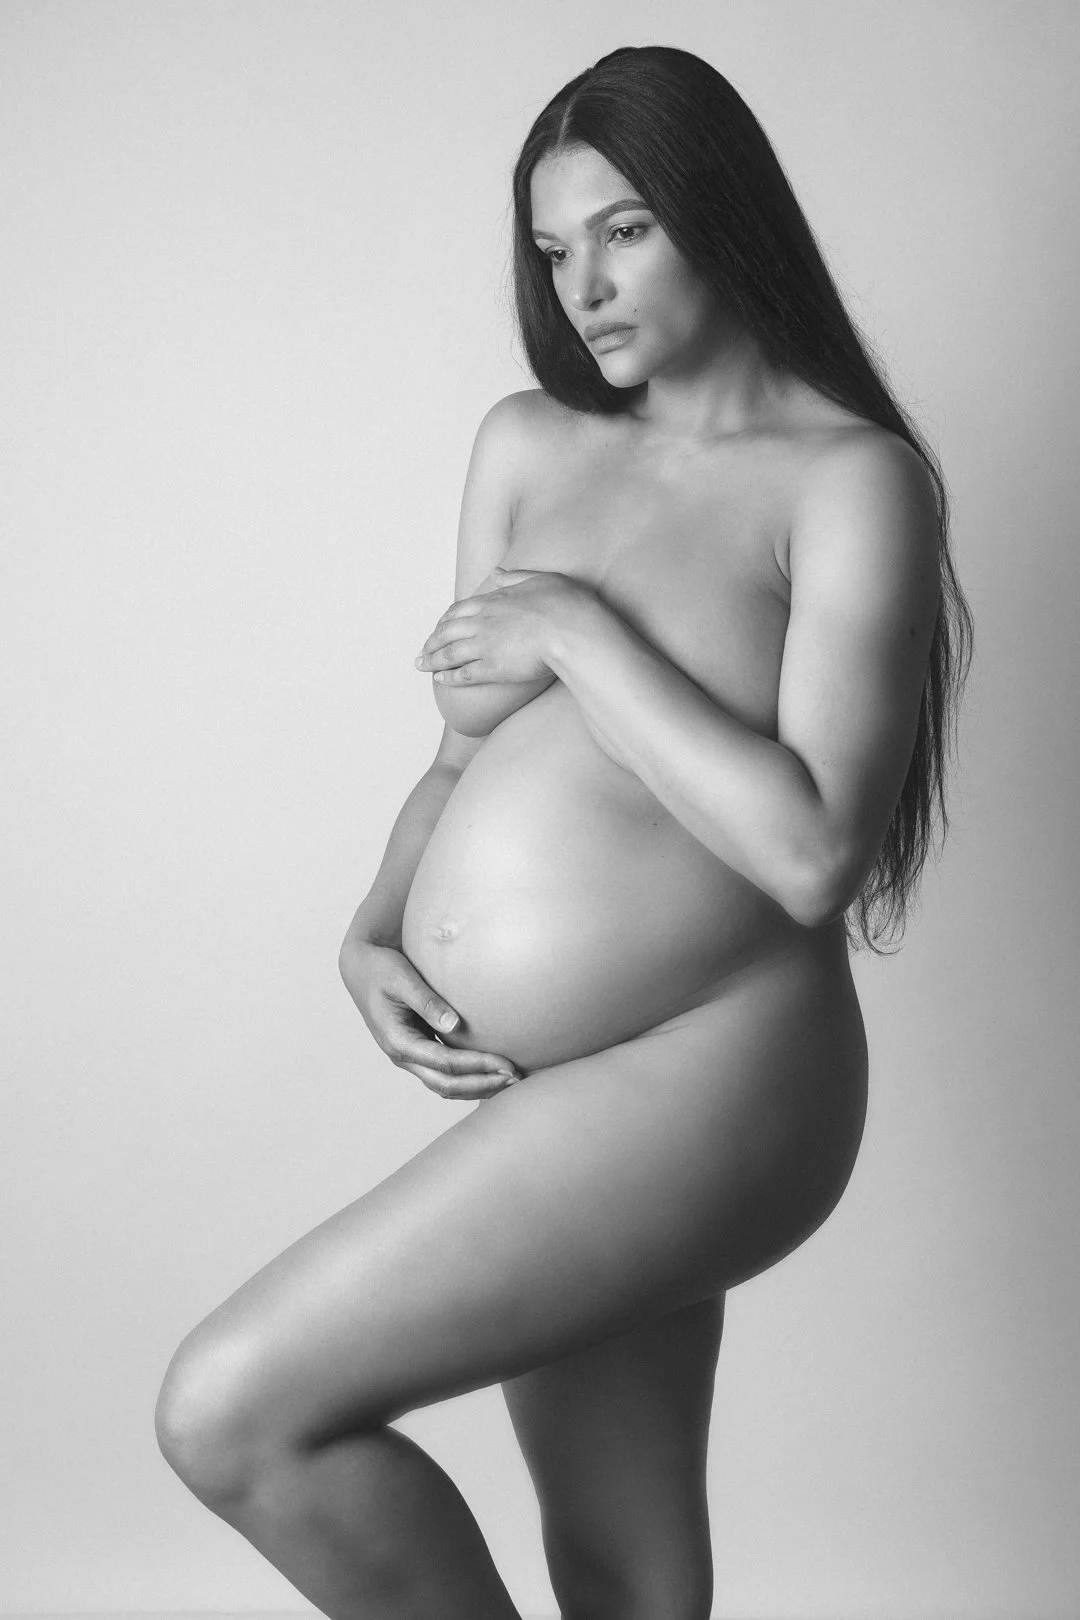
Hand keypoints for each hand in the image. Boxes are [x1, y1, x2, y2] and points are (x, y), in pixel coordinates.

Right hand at [338, 935, 522, 1099]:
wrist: (361, 968)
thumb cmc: (381, 968)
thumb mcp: (401, 979)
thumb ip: (426, 1001)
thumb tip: (454, 1024)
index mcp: (398, 1041)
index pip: (445, 1063)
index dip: (478, 1067)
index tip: (507, 1065)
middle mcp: (402, 1056)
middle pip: (446, 1084)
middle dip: (482, 1085)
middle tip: (515, 1078)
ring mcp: (409, 1057)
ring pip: (444, 1085)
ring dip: (476, 1087)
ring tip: (508, 1081)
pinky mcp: (417, 1051)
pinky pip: (443, 1074)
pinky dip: (466, 1078)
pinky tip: (489, 1073)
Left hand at [415, 567, 595, 686]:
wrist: (571, 630)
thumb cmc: (563, 603)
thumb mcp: (539, 578)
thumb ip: (515, 576)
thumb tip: (497, 570)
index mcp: (493, 600)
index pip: (459, 610)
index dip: (446, 621)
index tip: (439, 627)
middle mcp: (483, 621)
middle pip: (447, 632)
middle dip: (431, 642)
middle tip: (422, 651)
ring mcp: (485, 645)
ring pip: (449, 653)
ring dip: (432, 660)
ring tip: (421, 666)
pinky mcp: (492, 668)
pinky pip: (464, 673)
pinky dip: (449, 677)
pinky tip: (439, 680)